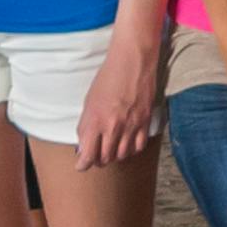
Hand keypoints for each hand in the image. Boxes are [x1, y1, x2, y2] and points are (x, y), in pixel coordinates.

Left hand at [78, 31, 165, 164]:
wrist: (132, 61)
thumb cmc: (109, 77)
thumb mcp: (89, 101)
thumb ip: (86, 124)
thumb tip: (84, 144)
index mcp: (95, 120)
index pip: (88, 155)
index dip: (83, 164)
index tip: (82, 165)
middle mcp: (113, 127)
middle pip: (105, 158)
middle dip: (98, 160)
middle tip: (96, 156)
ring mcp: (131, 126)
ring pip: (122, 155)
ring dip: (114, 156)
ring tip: (110, 150)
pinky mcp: (144, 122)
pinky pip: (138, 147)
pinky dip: (131, 149)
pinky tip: (126, 144)